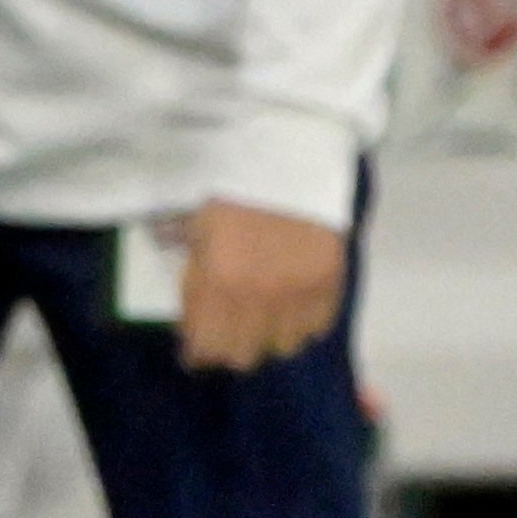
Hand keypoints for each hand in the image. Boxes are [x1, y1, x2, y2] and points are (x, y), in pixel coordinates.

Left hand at [176, 199, 346, 371]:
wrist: (287, 162)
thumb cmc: (231, 188)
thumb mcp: (195, 227)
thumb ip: (192, 273)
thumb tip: (185, 313)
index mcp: (218, 281)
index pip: (205, 346)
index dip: (197, 352)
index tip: (193, 350)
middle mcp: (259, 299)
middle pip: (243, 356)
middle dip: (228, 347)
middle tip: (225, 330)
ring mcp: (298, 297)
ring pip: (282, 347)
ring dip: (267, 336)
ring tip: (260, 314)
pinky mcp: (330, 288)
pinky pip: (315, 328)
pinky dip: (301, 323)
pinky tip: (290, 302)